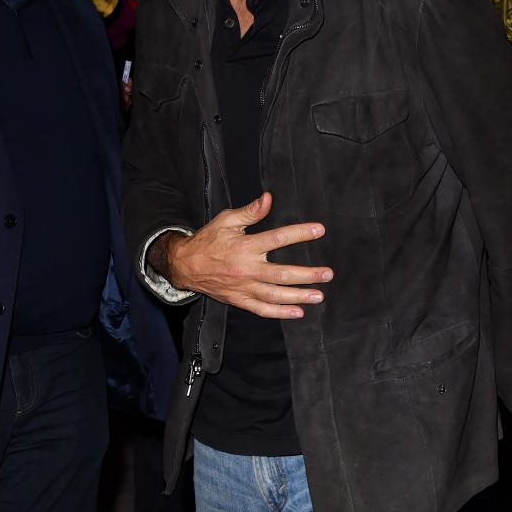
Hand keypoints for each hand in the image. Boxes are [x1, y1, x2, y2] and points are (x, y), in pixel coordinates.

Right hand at [157, 192, 331, 318]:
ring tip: (319, 295)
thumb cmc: (208, 240)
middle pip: (282, 274)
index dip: (300, 233)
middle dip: (307, 274)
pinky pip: (262, 309)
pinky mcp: (239, 300)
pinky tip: (298, 312)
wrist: (184, 265)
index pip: (277, 238)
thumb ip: (250, 212)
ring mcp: (243, 287)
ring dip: (299, 296)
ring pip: (276, 295)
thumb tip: (268, 198)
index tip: (319, 230)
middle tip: (327, 273)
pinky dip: (280, 312)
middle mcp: (246, 269)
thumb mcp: (227, 220)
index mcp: (245, 247)